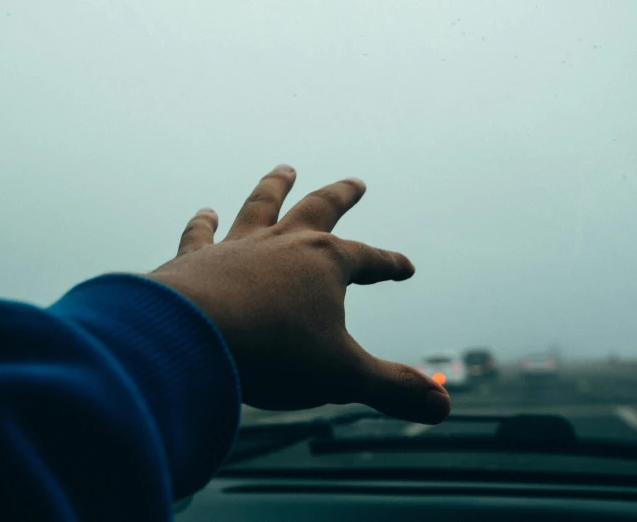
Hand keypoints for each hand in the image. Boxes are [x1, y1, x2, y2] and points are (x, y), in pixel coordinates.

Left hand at [146, 165, 449, 423]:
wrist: (192, 340)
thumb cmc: (272, 354)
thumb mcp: (342, 376)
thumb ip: (392, 388)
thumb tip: (444, 407)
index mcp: (325, 263)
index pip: (369, 259)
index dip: (390, 263)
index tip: (406, 266)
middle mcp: (283, 243)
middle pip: (319, 209)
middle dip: (341, 196)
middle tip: (356, 182)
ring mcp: (237, 247)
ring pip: (261, 205)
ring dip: (275, 186)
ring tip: (284, 168)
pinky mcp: (195, 259)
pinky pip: (201, 234)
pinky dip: (202, 222)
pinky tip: (204, 211)